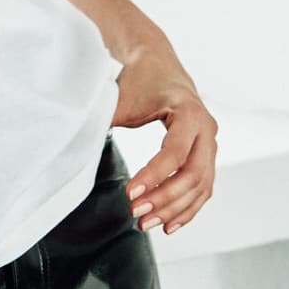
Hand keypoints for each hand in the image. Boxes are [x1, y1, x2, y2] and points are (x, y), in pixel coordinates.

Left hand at [115, 52, 217, 235]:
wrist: (157, 64)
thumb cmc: (138, 79)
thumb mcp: (121, 96)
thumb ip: (106, 120)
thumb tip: (79, 145)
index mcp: (189, 111)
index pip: (175, 153)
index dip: (153, 177)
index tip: (130, 194)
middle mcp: (207, 128)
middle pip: (194, 174)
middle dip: (165, 199)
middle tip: (136, 215)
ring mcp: (210, 143)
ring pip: (200, 186)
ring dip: (175, 209)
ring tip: (146, 224)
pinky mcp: (205, 154)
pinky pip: (202, 187)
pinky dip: (187, 208)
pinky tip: (168, 224)